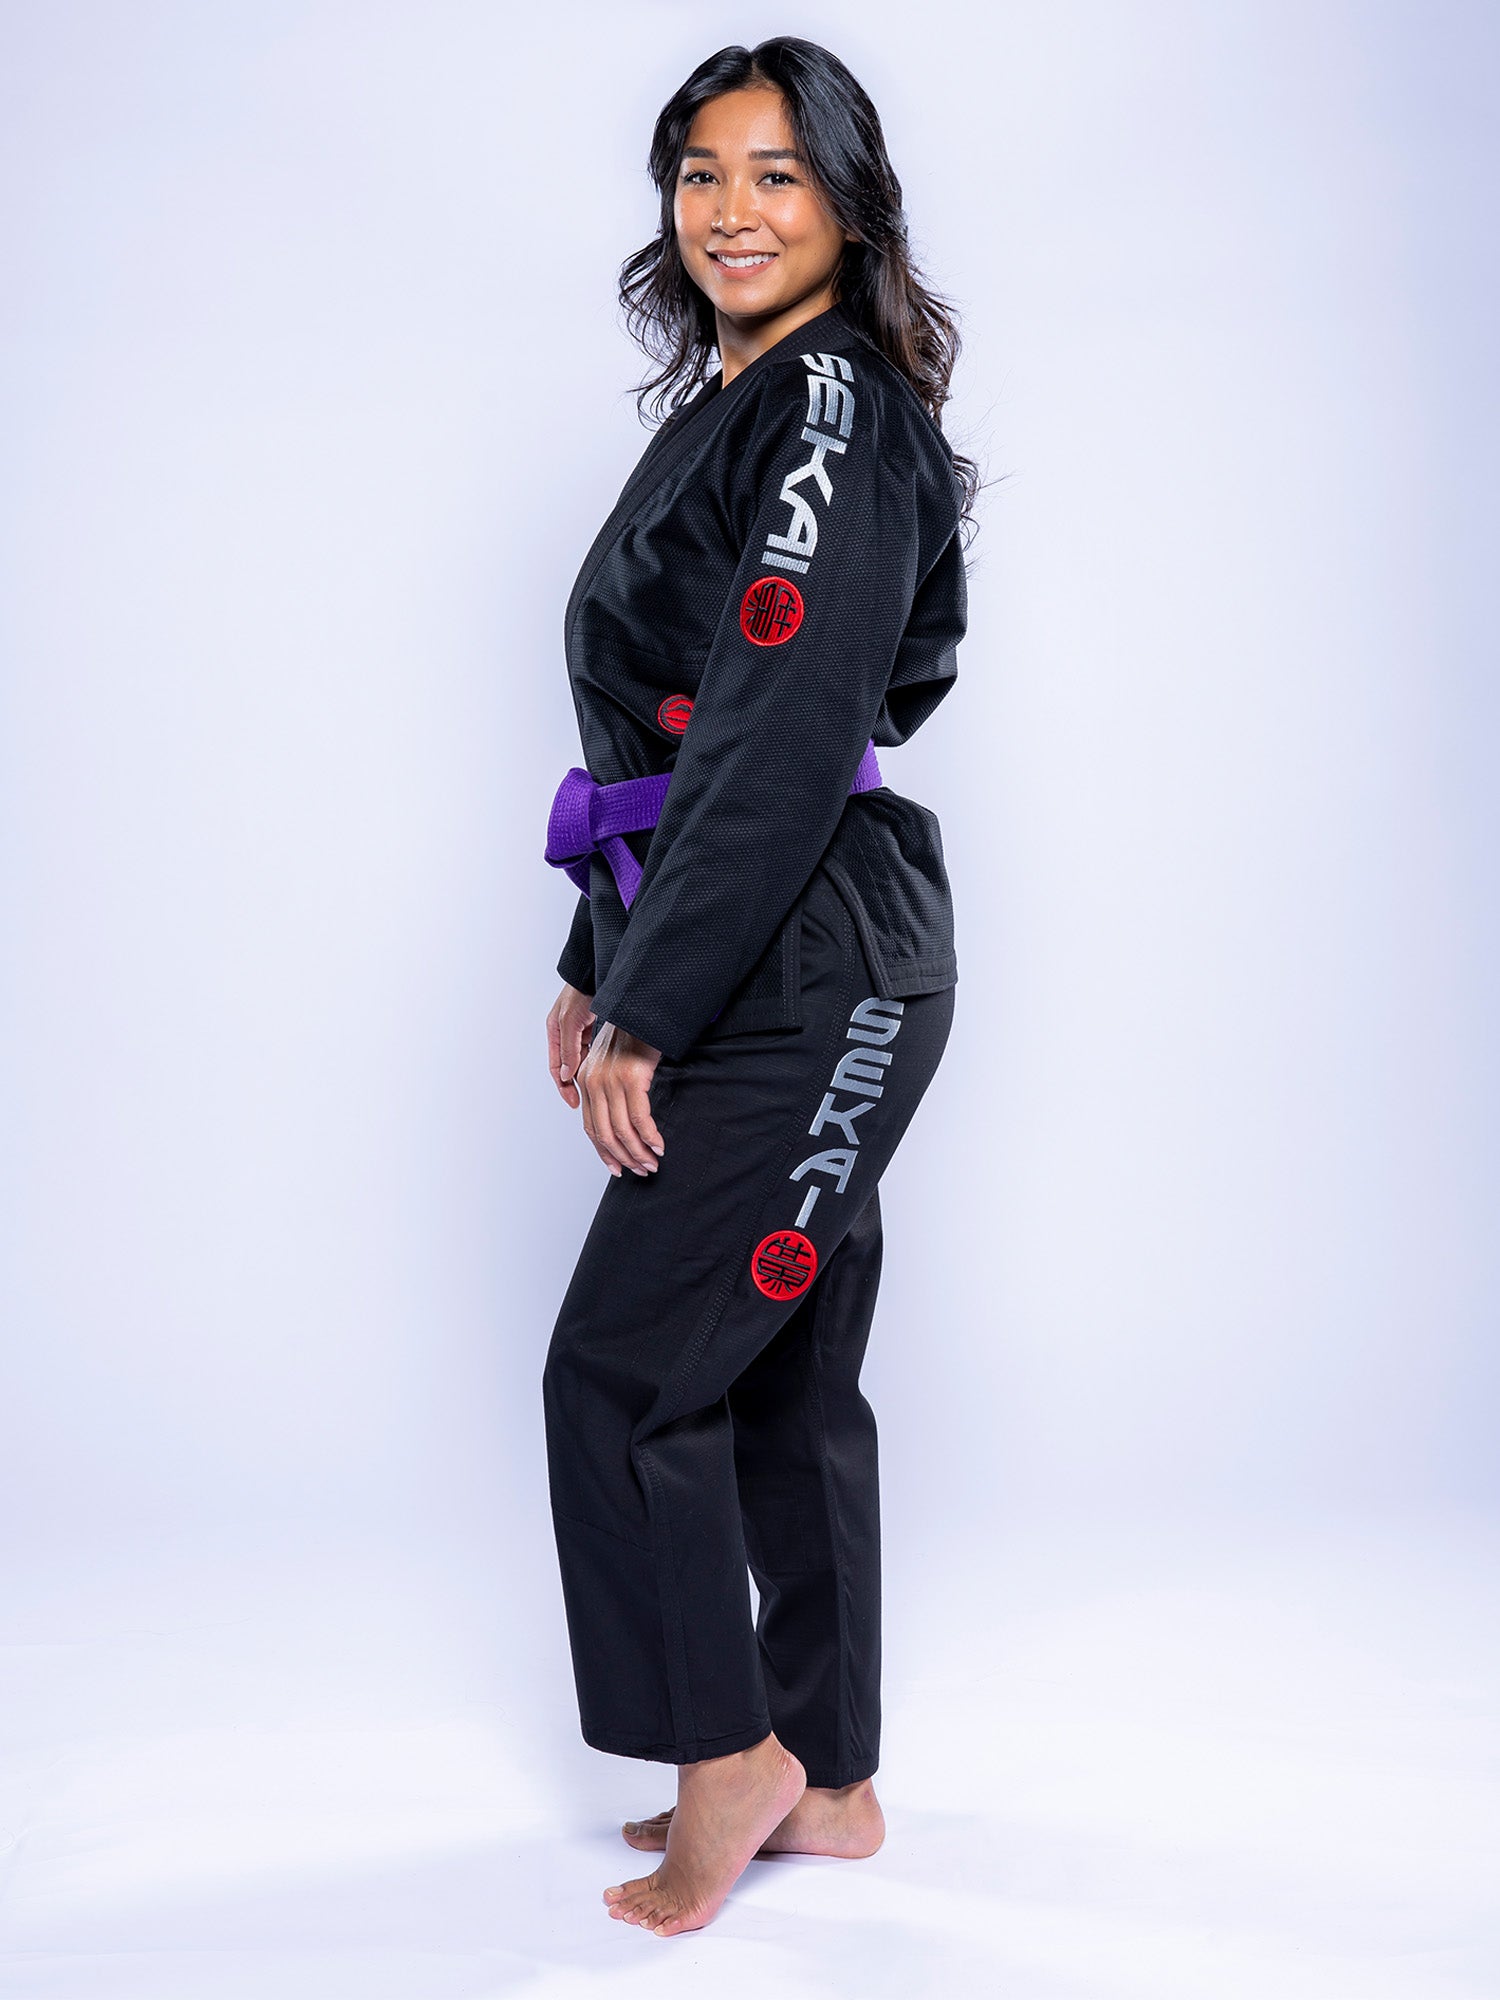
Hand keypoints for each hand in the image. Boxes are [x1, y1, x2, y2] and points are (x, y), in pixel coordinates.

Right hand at [547, 981, 596, 1108]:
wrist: (599, 972)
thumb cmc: (581, 991)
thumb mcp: (570, 1022)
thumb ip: (568, 1049)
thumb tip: (564, 1074)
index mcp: (554, 1031)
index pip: (555, 1067)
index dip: (563, 1086)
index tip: (574, 1101)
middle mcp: (565, 1032)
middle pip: (567, 1066)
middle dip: (575, 1083)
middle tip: (586, 1100)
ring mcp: (579, 1030)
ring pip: (581, 1059)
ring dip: (587, 1073)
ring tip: (597, 1089)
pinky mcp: (592, 1027)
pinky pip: (592, 1049)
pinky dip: (597, 1060)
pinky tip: (605, 1069)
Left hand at [575, 1020, 665, 1177]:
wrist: (642, 1007)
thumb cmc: (632, 1034)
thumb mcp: (612, 1061)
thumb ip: (608, 1086)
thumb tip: (619, 1119)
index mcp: (586, 1081)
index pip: (590, 1127)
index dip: (604, 1152)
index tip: (618, 1168)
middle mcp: (593, 1083)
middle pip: (604, 1133)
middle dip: (624, 1157)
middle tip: (642, 1170)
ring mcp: (610, 1081)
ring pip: (621, 1129)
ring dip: (638, 1152)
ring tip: (652, 1164)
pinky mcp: (631, 1078)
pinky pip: (639, 1118)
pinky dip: (649, 1136)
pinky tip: (659, 1145)